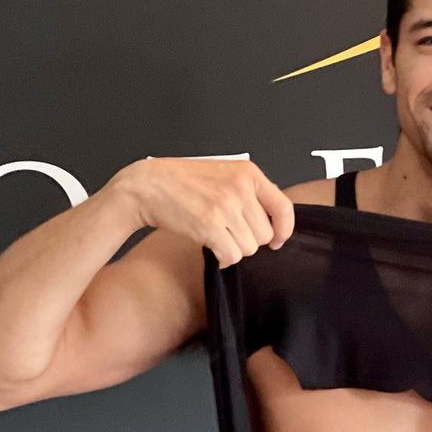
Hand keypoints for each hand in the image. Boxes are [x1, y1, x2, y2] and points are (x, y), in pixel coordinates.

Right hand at [112, 157, 294, 267]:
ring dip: (234, 249)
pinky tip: (213, 249)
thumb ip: (249, 192)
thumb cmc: (182, 182)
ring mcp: (226, 206)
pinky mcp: (210, 225)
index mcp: (248, 173)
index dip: (284, 229)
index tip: (277, 240)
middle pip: (264, 234)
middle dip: (248, 240)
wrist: (147, 186)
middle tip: (229, 233)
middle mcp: (240, 188)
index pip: (284, 207)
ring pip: (249, 248)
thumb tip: (272, 223)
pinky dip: (223, 259)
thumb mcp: (224, 173)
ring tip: (217, 236)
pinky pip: (231, 256)